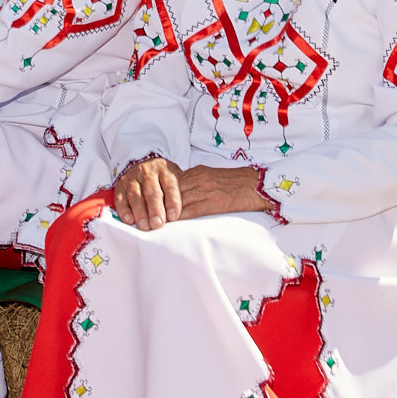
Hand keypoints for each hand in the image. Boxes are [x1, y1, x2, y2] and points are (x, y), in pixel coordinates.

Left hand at [113, 158, 272, 230]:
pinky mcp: (212, 202)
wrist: (258, 185)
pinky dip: (177, 217)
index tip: (142, 202)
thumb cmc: (238, 184)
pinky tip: (167, 224)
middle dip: (153, 203)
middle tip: (138, 214)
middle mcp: (197, 179)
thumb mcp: (214, 179)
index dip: (157, 194)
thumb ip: (198, 184)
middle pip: (169, 192)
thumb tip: (182, 195)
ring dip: (161, 212)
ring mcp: (204, 190)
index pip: (171, 183)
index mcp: (198, 173)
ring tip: (147, 222)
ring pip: (176, 201)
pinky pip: (190, 210)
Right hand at [114, 155, 182, 230]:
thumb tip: (184, 216)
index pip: (170, 186)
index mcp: (164, 170)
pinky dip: (124, 211)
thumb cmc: (163, 180)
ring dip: (140, 213)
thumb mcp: (174, 180)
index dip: (172, 202)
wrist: (144, 168)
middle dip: (155, 210)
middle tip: (157, 224)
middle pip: (152, 192)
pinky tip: (129, 220)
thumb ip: (177, 195)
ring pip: (135, 196)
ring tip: (145, 226)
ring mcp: (132, 179)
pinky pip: (121, 199)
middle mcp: (147, 172)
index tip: (174, 217)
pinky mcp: (120, 187)